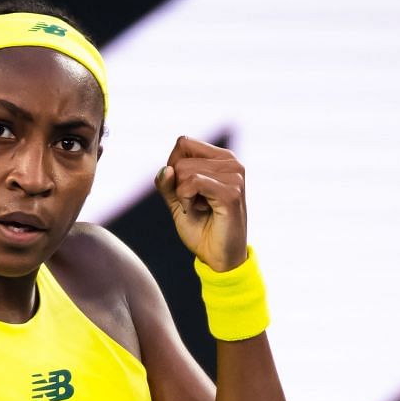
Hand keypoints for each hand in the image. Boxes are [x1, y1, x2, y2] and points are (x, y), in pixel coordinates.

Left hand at [153, 135, 248, 271]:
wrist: (218, 257)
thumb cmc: (201, 229)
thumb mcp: (177, 201)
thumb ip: (167, 183)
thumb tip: (165, 169)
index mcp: (221, 158)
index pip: (183, 143)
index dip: (173, 167)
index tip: (185, 191)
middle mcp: (231, 162)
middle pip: (180, 159)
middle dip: (177, 187)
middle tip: (195, 205)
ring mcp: (234, 176)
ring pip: (184, 171)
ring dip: (183, 196)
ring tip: (201, 209)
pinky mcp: (232, 192)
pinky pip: (192, 183)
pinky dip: (186, 200)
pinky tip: (200, 211)